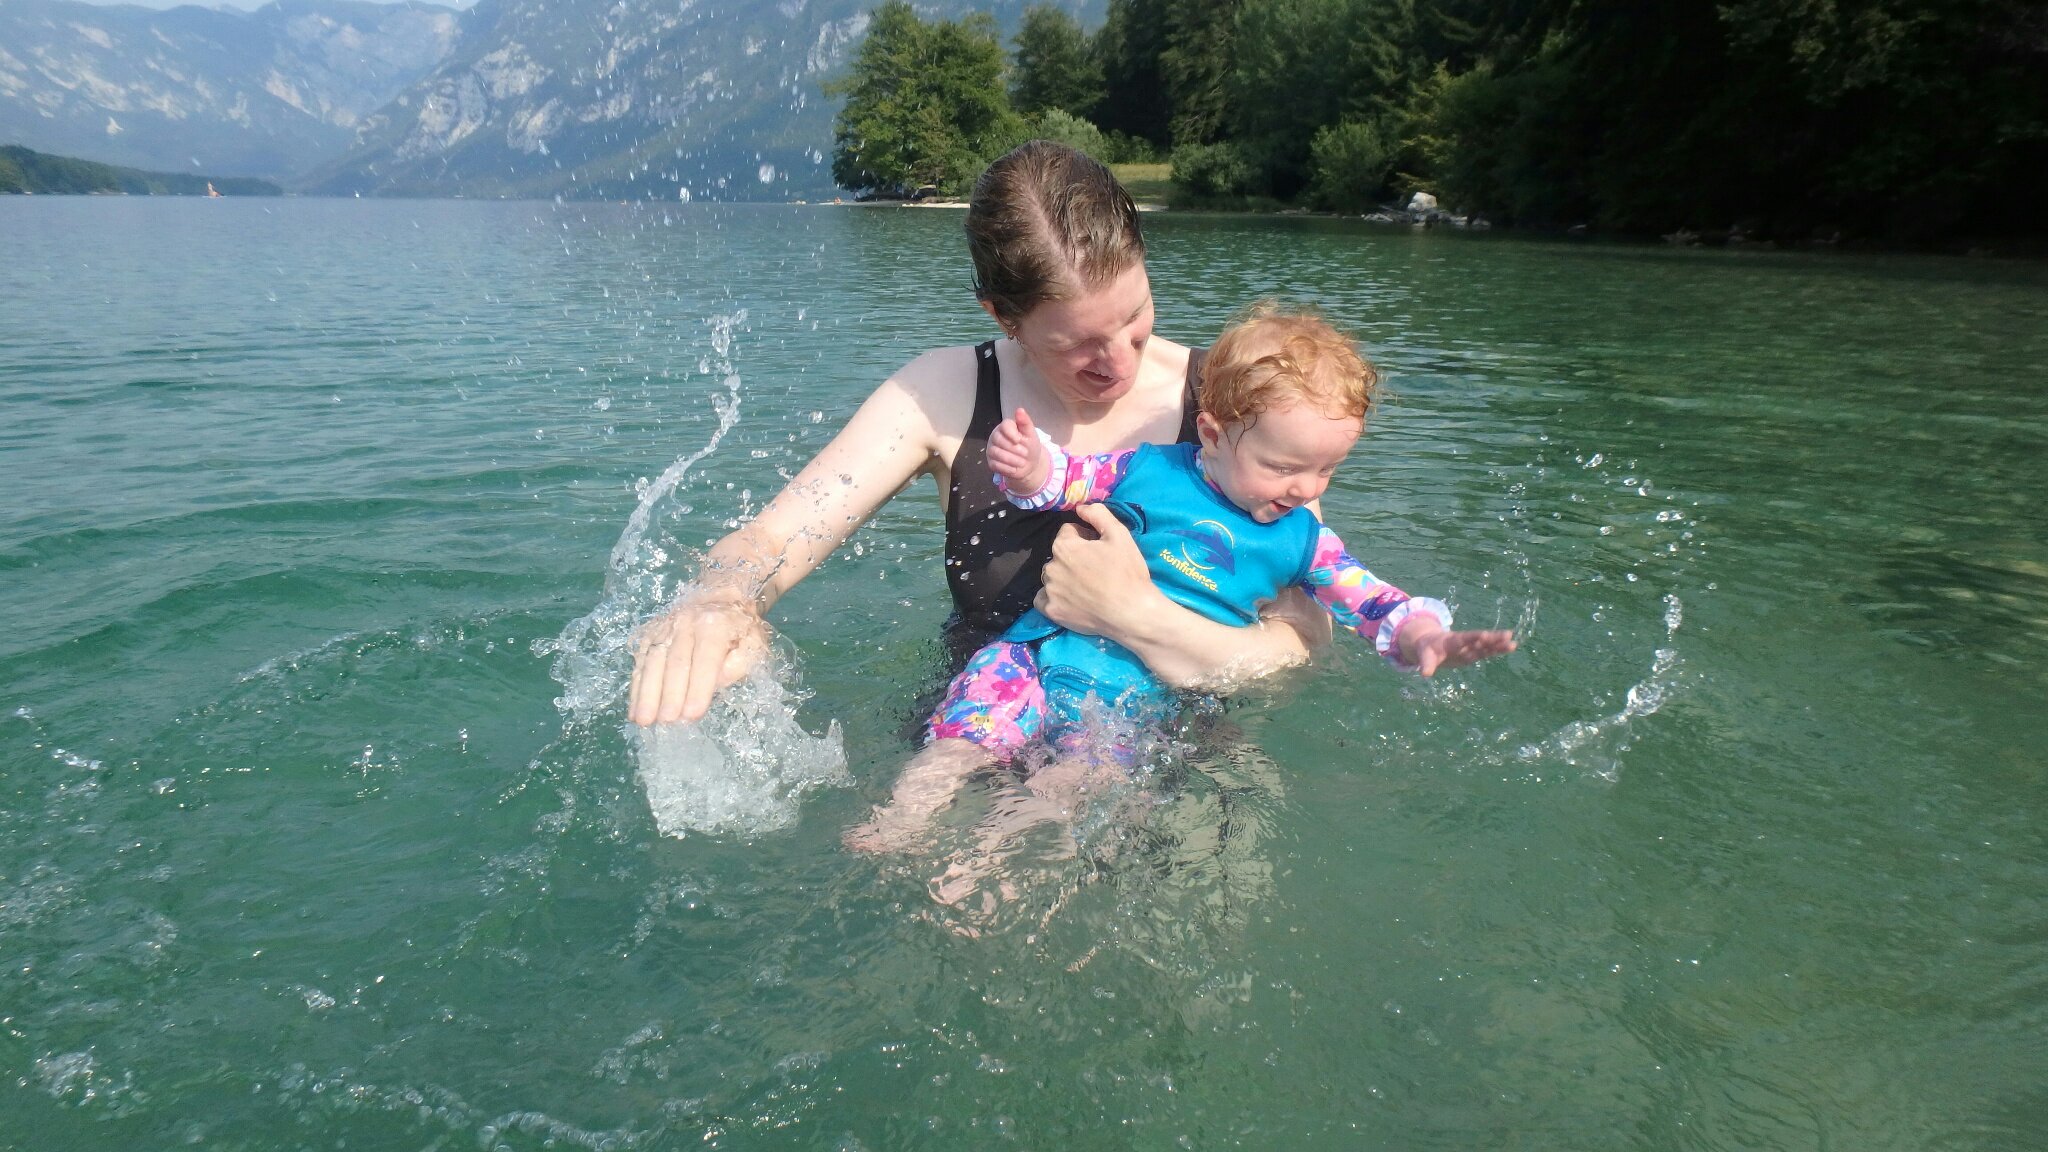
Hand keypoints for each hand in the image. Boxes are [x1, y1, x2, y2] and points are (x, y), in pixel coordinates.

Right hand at [627, 592, 772, 724]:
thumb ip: (739, 664)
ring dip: (647, 693)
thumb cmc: (739, 630)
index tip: (692, 714)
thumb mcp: (753, 644)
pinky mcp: (649, 634)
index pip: (705, 659)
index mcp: (714, 625)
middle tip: (666, 722)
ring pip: (653, 662)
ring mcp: (664, 628)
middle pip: (675, 662)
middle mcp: (686, 623)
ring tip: (644, 720)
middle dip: (670, 695)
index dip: (698, 688)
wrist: (718, 596)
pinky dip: (636, 687)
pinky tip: (633, 709)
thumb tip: (717, 682)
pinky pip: (640, 662)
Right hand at [987, 407, 1049, 492]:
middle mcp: (995, 437)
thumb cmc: (1030, 446)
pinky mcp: (991, 462)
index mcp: (1005, 427)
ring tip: (1022, 462)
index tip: (1019, 440)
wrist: (1030, 464)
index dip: (1011, 434)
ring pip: (996, 453)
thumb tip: (1019, 409)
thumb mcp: (1031, 434)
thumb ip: (1025, 422)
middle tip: (1025, 453)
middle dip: (1014, 449)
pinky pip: (995, 465)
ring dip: (1012, 460)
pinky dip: (1008, 468)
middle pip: (999, 440)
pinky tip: (1015, 468)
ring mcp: (992, 450)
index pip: (1004, 426)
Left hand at [1034, 502, 1162, 639]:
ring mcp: (1050, 591)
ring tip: (1086, 587)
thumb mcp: (1119, 534)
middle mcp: (1051, 567)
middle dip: (1073, 557)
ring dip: (1063, 577)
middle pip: (1059, 555)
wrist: (1132, 613)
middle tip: (1096, 570)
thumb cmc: (1127, 572)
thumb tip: (1080, 507)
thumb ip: (1098, 514)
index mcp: (1064, 546)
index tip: (1100, 549)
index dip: (1086, 537)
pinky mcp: (1052, 612)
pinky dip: (1053, 597)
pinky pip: (1043, 600)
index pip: (1068, 532)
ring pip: (1052, 577)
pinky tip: (1071, 600)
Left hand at [1395, 615, 1516, 676]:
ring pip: (1486, 646)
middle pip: (1480, 640)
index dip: (1474, 637)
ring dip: (1499, 645)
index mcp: (1452, 640)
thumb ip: (1427, 664)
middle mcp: (1464, 642)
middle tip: (1508, 635)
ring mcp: (1470, 647)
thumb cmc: (1427, 649)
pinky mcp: (1473, 653)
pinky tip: (1510, 647)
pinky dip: (1497, 650)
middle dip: (1492, 638)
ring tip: (1513, 643)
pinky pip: (1487, 652)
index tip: (1485, 635)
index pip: (1465, 638)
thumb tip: (1425, 674)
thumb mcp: (1424, 656)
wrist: (1431, 644)